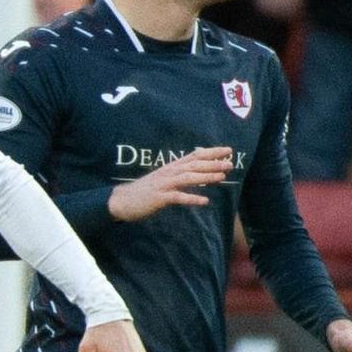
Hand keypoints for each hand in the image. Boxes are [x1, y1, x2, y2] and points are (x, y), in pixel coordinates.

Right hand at [108, 147, 230, 221]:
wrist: (121, 200)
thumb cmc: (143, 191)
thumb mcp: (162, 179)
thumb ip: (178, 175)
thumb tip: (197, 172)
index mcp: (170, 168)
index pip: (194, 156)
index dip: (211, 152)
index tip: (228, 150)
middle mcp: (168, 173)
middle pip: (193, 165)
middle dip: (213, 164)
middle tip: (230, 163)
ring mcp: (163, 185)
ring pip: (188, 178)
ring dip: (206, 177)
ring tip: (222, 177)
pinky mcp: (159, 198)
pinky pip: (177, 197)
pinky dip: (191, 198)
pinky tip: (204, 201)